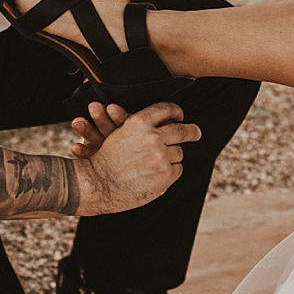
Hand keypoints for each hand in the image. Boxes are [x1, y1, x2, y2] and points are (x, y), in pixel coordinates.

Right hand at [74, 102, 200, 216]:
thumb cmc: (104, 159)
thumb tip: (164, 120)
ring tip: (160, 160)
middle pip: (182, 130)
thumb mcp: (118, 132)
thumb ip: (139, 125)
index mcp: (139, 122)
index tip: (179, 115)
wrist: (97, 184)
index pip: (166, 110)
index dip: (175, 111)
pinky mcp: (165, 174)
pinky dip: (170, 170)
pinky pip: (177, 168)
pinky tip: (159, 172)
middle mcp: (153, 137)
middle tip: (196, 132)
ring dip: (172, 155)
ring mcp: (161, 156)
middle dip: (192, 131)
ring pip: (179, 152)